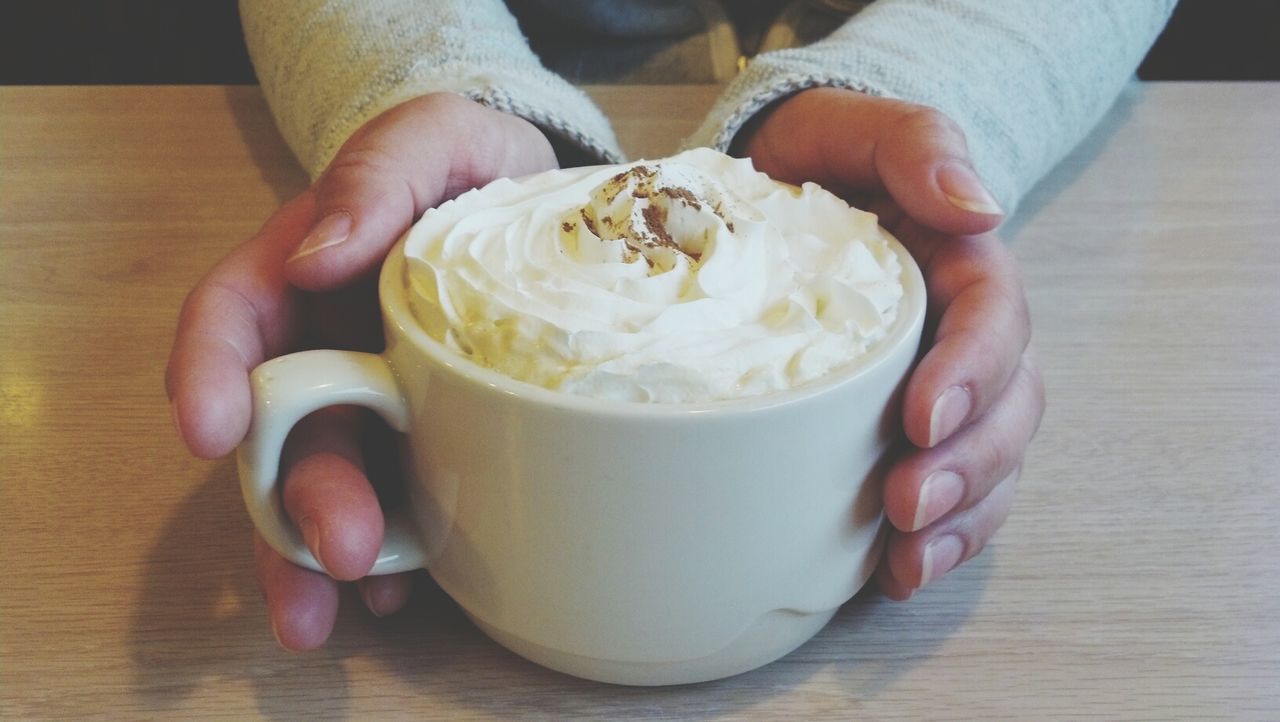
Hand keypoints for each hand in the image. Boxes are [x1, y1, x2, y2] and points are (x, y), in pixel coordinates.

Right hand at [166, 93, 557, 648]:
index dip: (206, 374)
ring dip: (320, 552)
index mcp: (302, 274)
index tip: (206, 427)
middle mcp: (321, 349)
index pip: (231, 319)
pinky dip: (392, 554)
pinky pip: (393, 503)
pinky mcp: (423, 439)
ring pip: (324, 485)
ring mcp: (370, 403)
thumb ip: (378, 172)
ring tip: (349, 605)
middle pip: (279, 431)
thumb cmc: (476, 161)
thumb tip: (316, 254)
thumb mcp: (434, 135)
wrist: (544, 203)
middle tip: (334, 547)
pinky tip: (402, 591)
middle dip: (292, 498)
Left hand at [736, 88, 1044, 598]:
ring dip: (960, 519)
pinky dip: (939, 538)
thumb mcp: (852, 129)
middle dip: (968, 465)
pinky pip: (952, 493)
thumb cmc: (813, 161)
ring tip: (908, 562)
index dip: (971, 373)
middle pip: (1007, 408)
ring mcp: (942, 387)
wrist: (773, 193)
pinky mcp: (908, 430)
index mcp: (962, 265)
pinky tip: (898, 573)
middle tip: (908, 505)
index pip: (994, 321)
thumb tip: (978, 208)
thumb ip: (916, 146)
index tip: (922, 416)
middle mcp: (964, 334)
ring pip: (991, 463)